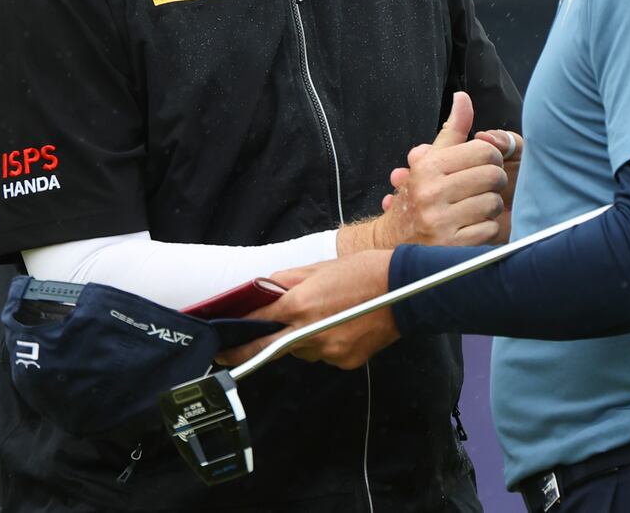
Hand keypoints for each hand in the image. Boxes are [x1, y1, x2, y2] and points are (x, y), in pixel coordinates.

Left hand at [216, 251, 397, 369]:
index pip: (258, 323)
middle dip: (247, 352)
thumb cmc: (364, 270)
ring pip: (300, 351)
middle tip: (229, 354)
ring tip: (317, 319)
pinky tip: (338, 327)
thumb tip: (265, 291)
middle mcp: (311, 333)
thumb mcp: (320, 267)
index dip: (238, 331)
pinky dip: (322, 344)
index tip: (222, 341)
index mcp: (301, 304)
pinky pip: (323, 355)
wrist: (407, 289)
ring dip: (297, 339)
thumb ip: (288, 282)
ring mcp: (329, 351)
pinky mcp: (345, 362)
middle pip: (270, 347)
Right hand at [387, 126, 521, 242]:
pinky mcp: (451, 246)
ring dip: (489, 207)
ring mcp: (440, 221)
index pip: (483, 150)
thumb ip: (452, 130)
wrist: (390, 242)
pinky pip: (489, 229)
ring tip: (474, 207)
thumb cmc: (417, 195)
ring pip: (492, 203)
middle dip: (494, 181)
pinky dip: (485, 228)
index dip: (491, 156)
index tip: (485, 164)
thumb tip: (463, 98)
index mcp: (428, 167)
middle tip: (485, 185)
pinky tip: (470, 226)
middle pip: (493, 176)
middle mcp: (431, 192)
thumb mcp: (429, 160)